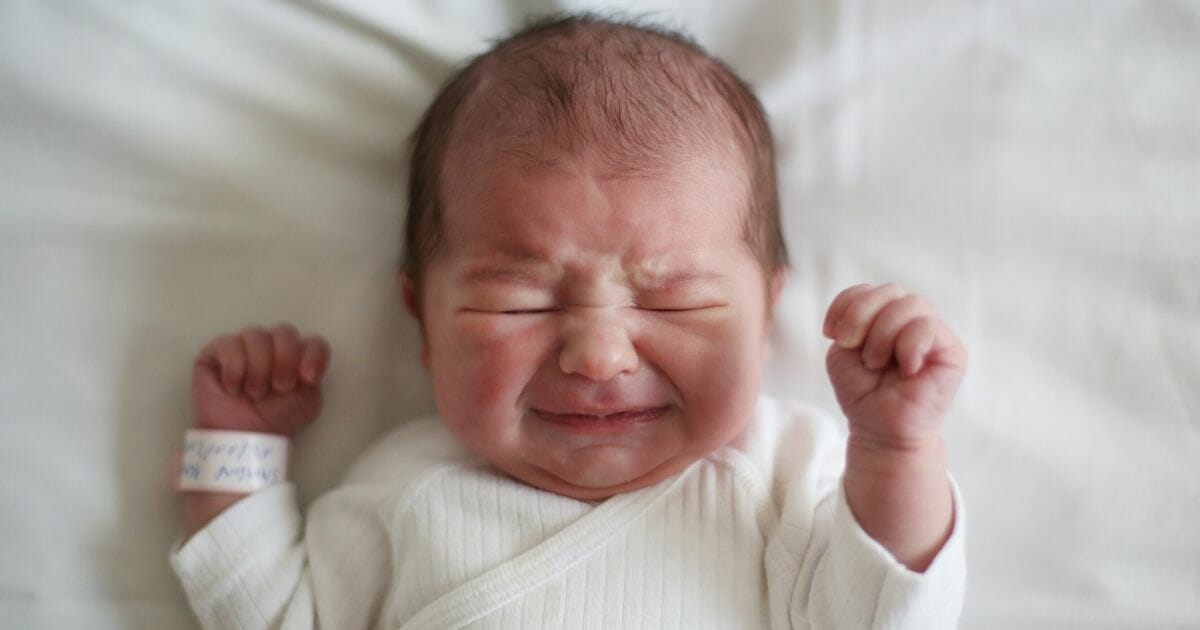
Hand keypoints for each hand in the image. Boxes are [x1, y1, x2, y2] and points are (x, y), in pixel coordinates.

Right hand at [192, 324, 330, 435]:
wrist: (241, 438)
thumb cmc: (273, 420)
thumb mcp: (306, 403)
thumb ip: (313, 377)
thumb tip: (307, 363)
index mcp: (297, 358)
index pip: (313, 342)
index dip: (314, 356)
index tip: (308, 379)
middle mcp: (272, 347)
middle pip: (285, 332)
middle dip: (285, 360)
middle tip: (280, 387)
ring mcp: (245, 346)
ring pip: (256, 334)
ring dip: (258, 368)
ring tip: (254, 393)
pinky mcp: (217, 352)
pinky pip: (229, 344)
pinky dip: (234, 368)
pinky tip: (233, 388)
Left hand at [823, 283, 965, 452]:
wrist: (880, 429)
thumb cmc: (862, 391)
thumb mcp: (843, 352)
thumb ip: (852, 320)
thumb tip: (874, 306)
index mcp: (884, 316)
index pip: (867, 289)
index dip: (845, 304)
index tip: (830, 334)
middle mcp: (911, 320)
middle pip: (889, 291)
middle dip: (861, 316)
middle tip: (852, 346)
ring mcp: (934, 333)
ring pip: (910, 304)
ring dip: (882, 335)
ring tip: (876, 363)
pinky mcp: (952, 350)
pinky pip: (928, 327)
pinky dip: (908, 346)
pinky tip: (905, 369)